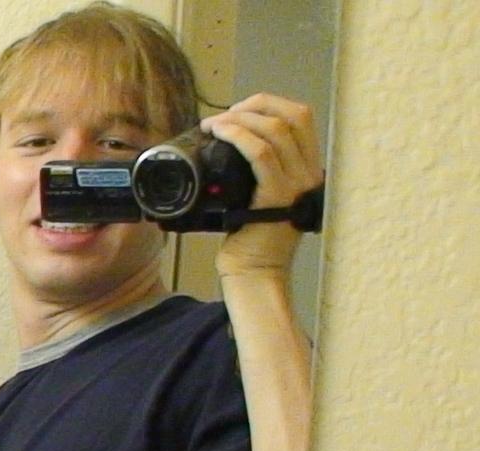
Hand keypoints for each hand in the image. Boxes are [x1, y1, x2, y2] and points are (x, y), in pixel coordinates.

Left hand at [203, 92, 323, 277]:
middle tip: (223, 116)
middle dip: (255, 105)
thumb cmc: (251, 239)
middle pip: (294, 115)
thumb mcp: (260, 197)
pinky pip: (262, 154)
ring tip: (213, 125)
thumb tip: (226, 146)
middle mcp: (309, 172)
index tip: (238, 111)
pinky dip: (238, 136)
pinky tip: (220, 133)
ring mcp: (297, 183)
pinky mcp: (278, 196)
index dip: (269, 104)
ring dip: (240, 119)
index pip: (301, 118)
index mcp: (307, 169)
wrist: (255, 273)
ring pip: (277, 129)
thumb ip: (257, 173)